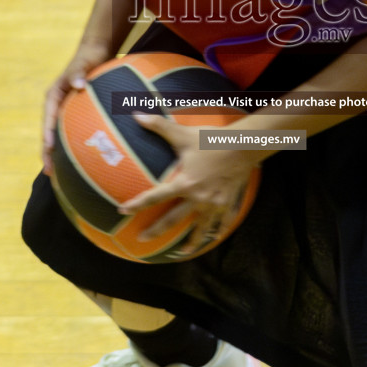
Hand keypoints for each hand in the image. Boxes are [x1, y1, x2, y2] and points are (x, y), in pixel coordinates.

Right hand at [40, 43, 111, 175]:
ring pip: (59, 136)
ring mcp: (65, 111)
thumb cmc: (89, 57)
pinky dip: (73, 147)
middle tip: (49, 172)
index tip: (49, 150)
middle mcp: (56, 105)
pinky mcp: (75, 114)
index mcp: (53, 96)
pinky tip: (82, 162)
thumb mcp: (83, 63)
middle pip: (50, 133)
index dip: (47, 136)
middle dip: (48, 153)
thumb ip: (79, 72)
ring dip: (58, 154)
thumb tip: (78, 84)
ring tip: (59, 176)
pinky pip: (72, 133)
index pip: (48, 119)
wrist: (95, 52)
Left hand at [120, 113, 258, 256]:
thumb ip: (158, 126)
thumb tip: (135, 115)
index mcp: (184, 183)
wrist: (244, 145)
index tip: (122, 211)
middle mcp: (197, 198)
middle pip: (173, 220)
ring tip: (182, 252)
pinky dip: (217, 231)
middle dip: (156, 231)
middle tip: (143, 240)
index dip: (137, 204)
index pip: (155, 197)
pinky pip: (222, 222)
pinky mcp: (228, 203)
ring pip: (200, 228)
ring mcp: (214, 203)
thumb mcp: (183, 133)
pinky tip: (214, 238)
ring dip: (190, 241)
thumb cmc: (212, 139)